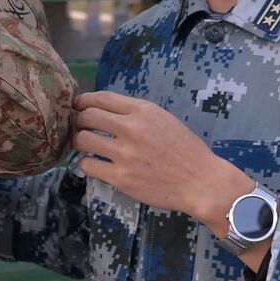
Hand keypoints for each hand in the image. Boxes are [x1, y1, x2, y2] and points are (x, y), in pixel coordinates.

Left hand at [75, 91, 272, 271]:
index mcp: (143, 111)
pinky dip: (85, 164)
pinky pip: (87, 165)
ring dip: (79, 141)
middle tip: (79, 127)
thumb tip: (108, 111)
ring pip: (82, 140)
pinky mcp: (120, 177)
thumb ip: (137, 113)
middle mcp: (131, 129)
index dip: (83, 101)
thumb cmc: (186, 151)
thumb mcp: (164, 119)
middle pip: (87, 116)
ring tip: (84, 146)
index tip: (78, 106)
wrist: (201, 182)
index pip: (101, 98)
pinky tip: (93, 164)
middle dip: (78, 120)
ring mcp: (124, 154)